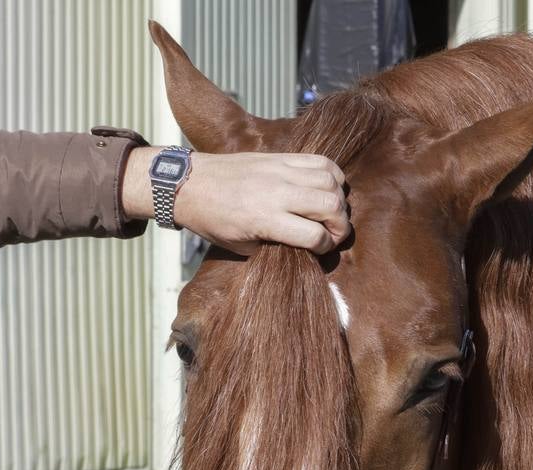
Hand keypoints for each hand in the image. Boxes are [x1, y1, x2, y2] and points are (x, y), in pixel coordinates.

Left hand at [123, 147, 350, 254]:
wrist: (191, 183)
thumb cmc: (212, 220)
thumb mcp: (241, 246)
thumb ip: (275, 246)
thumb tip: (305, 246)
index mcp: (265, 219)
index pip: (315, 235)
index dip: (326, 247)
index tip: (321, 249)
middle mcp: (278, 192)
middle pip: (331, 205)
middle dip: (341, 225)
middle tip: (335, 233)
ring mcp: (281, 170)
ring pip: (331, 181)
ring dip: (339, 199)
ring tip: (331, 211)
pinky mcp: (281, 156)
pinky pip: (320, 161)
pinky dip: (332, 175)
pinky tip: (327, 187)